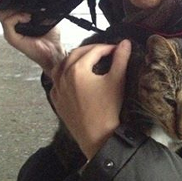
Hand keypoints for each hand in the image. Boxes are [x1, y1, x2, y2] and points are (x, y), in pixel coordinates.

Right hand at [0, 9, 65, 74]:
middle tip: (24, 3)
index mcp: (18, 22)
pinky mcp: (12, 38)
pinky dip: (17, 17)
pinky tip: (27, 19)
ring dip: (15, 10)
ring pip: (2, 14)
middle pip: (2, 9)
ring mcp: (11, 33)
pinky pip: (8, 23)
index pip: (7, 7)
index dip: (14, 0)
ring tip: (28, 14)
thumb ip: (39, 8)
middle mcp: (13, 27)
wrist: (54, 51)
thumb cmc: (51, 38)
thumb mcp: (46, 18)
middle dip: (12, 3)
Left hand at [50, 39, 131, 159]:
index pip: (94, 51)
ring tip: (88, 59)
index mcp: (77, 69)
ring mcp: (57, 89)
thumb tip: (125, 43)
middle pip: (76, 54)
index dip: (107, 48)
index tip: (117, 49)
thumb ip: (121, 58)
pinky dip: (65, 73)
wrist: (98, 137)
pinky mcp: (56, 100)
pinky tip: (74, 76)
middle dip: (91, 49)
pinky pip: (57, 80)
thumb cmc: (108, 109)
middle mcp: (63, 76)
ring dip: (75, 58)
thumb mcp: (117, 80)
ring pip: (62, 65)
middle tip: (105, 51)